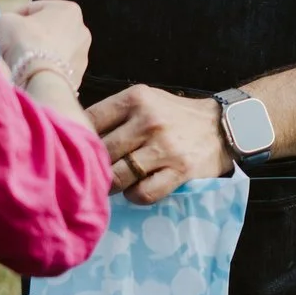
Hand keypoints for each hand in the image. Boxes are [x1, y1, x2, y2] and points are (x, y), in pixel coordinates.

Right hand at [0, 0, 90, 89]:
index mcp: (69, 9)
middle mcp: (82, 29)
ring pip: (52, 48)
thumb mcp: (2, 24)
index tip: (1, 29)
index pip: (33, 8)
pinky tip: (30, 72)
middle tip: (9, 44)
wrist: (42, 79)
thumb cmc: (26, 41)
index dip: (13, 17)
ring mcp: (83, 53)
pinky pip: (56, 66)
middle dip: (26, 35)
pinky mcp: (79, 74)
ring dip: (36, 51)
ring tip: (19, 60)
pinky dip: (44, 67)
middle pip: (45, 29)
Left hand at [87, 84, 234, 204]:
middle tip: (92, 174)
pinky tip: (137, 189)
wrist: (223, 127)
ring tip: (114, 183)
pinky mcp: (179, 171)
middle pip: (101, 152)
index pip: (89, 120)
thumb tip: (72, 134)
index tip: (77, 150)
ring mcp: (165, 147)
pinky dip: (135, 196)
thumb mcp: (146, 101)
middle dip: (93, 167)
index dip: (77, 138)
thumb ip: (114, 114)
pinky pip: (143, 194)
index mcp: (136, 98)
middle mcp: (149, 120)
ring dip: (112, 185)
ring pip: (117, 176)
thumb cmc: (175, 116)